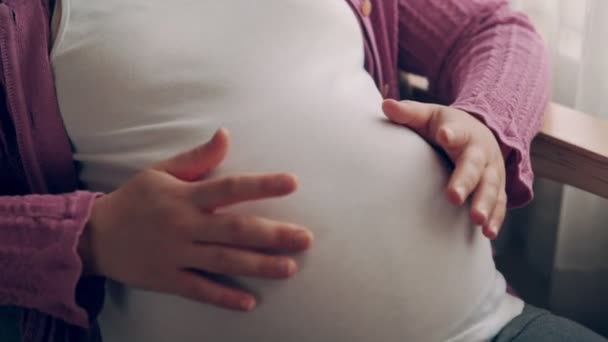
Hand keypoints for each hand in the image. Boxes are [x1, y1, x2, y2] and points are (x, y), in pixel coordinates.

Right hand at [79, 129, 313, 310]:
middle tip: (305, 239)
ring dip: (259, 266)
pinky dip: (224, 297)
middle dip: (273, 235)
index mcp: (185, 196)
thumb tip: (226, 135)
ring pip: (224, 261)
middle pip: (235, 230)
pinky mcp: (168, 279)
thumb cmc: (135, 199)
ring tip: (289, 268)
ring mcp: (176, 255)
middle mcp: (184, 225)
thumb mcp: (162, 171)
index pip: (230, 188)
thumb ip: (197, 158)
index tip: (292, 183)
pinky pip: (200, 290)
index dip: (262, 185)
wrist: (96, 235)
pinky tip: (250, 303)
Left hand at [382, 99, 505, 238]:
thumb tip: (385, 104)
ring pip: (491, 187)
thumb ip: (408, 113)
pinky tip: (489, 233)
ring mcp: (490, 171)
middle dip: (465, 181)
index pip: (457, 131)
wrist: (480, 132)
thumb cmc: (446, 126)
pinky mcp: (497, 188)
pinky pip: (500, 204)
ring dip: (485, 203)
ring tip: (477, 220)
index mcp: (462, 132)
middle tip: (454, 197)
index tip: (445, 135)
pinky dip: (496, 218)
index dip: (452, 133)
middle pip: (474, 166)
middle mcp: (480, 151)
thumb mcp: (429, 116)